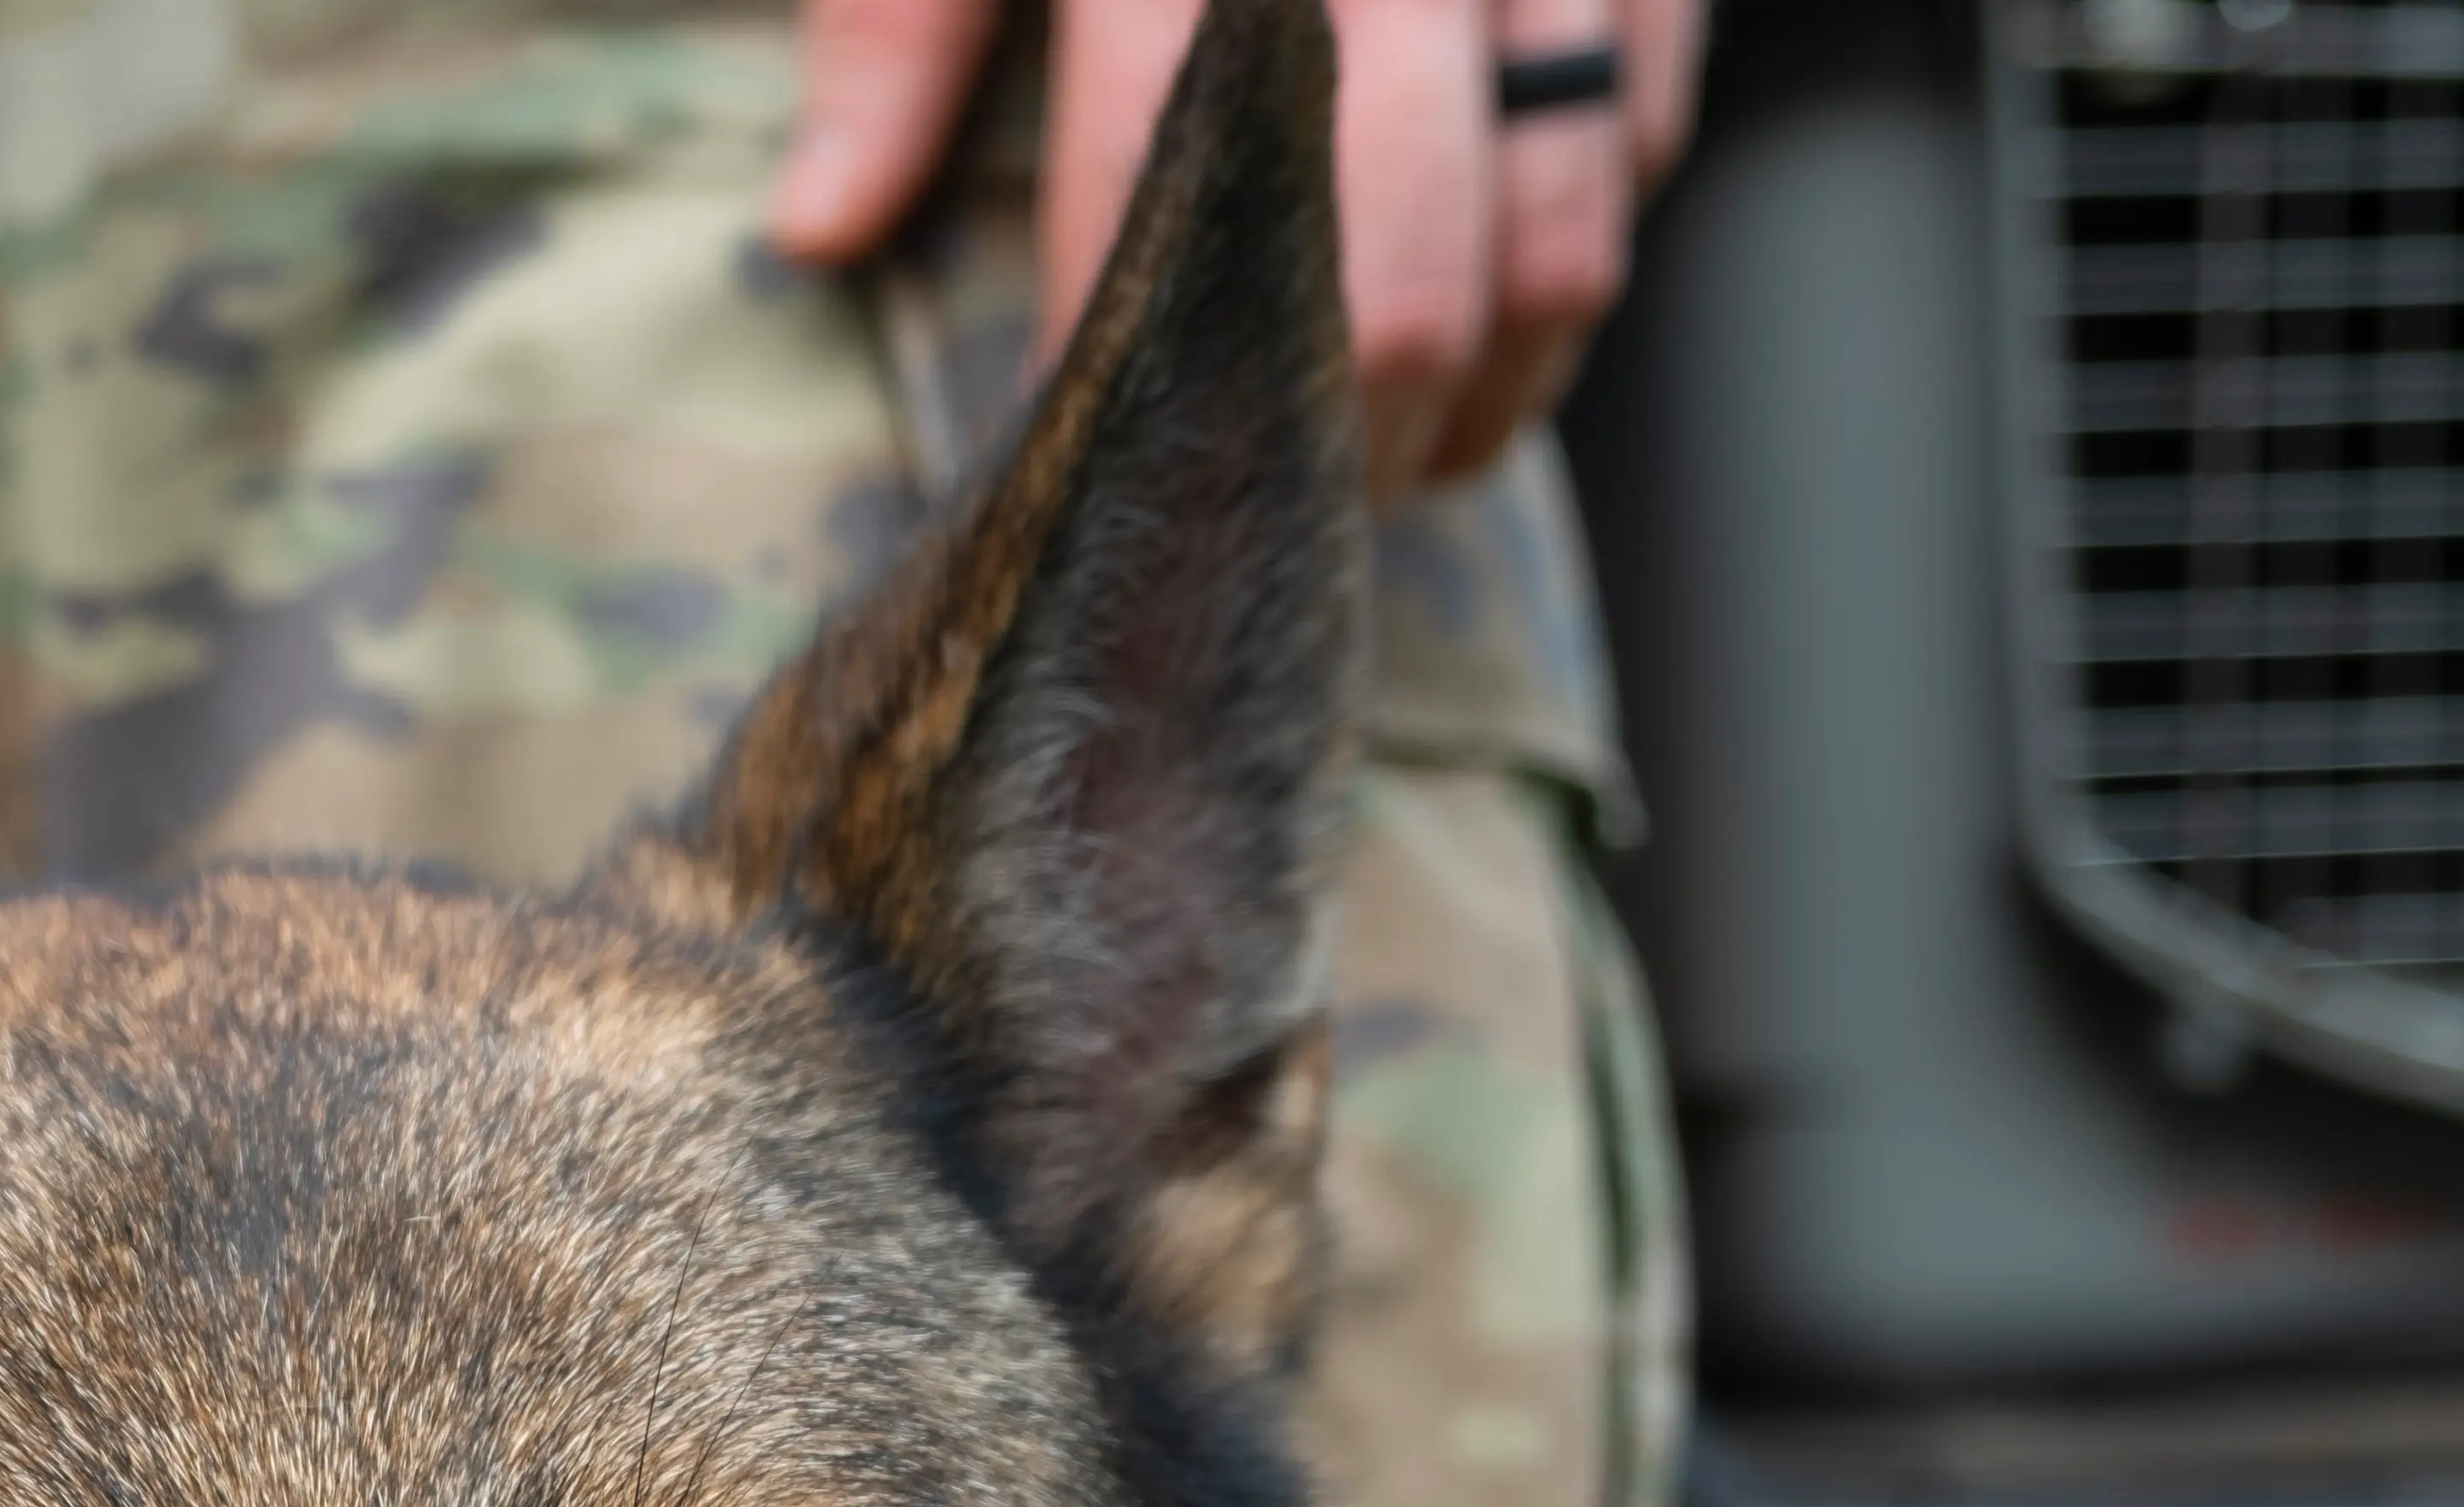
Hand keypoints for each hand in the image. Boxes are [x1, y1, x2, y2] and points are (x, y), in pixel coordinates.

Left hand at [769, 0, 1703, 503]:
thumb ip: (895, 34)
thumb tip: (819, 230)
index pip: (1164, 203)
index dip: (1135, 365)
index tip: (1097, 452)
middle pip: (1405, 285)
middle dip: (1342, 440)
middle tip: (1275, 503)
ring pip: (1563, 244)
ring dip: (1489, 398)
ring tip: (1402, 459)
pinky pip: (1644, 137)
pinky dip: (1577, 247)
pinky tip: (1497, 306)